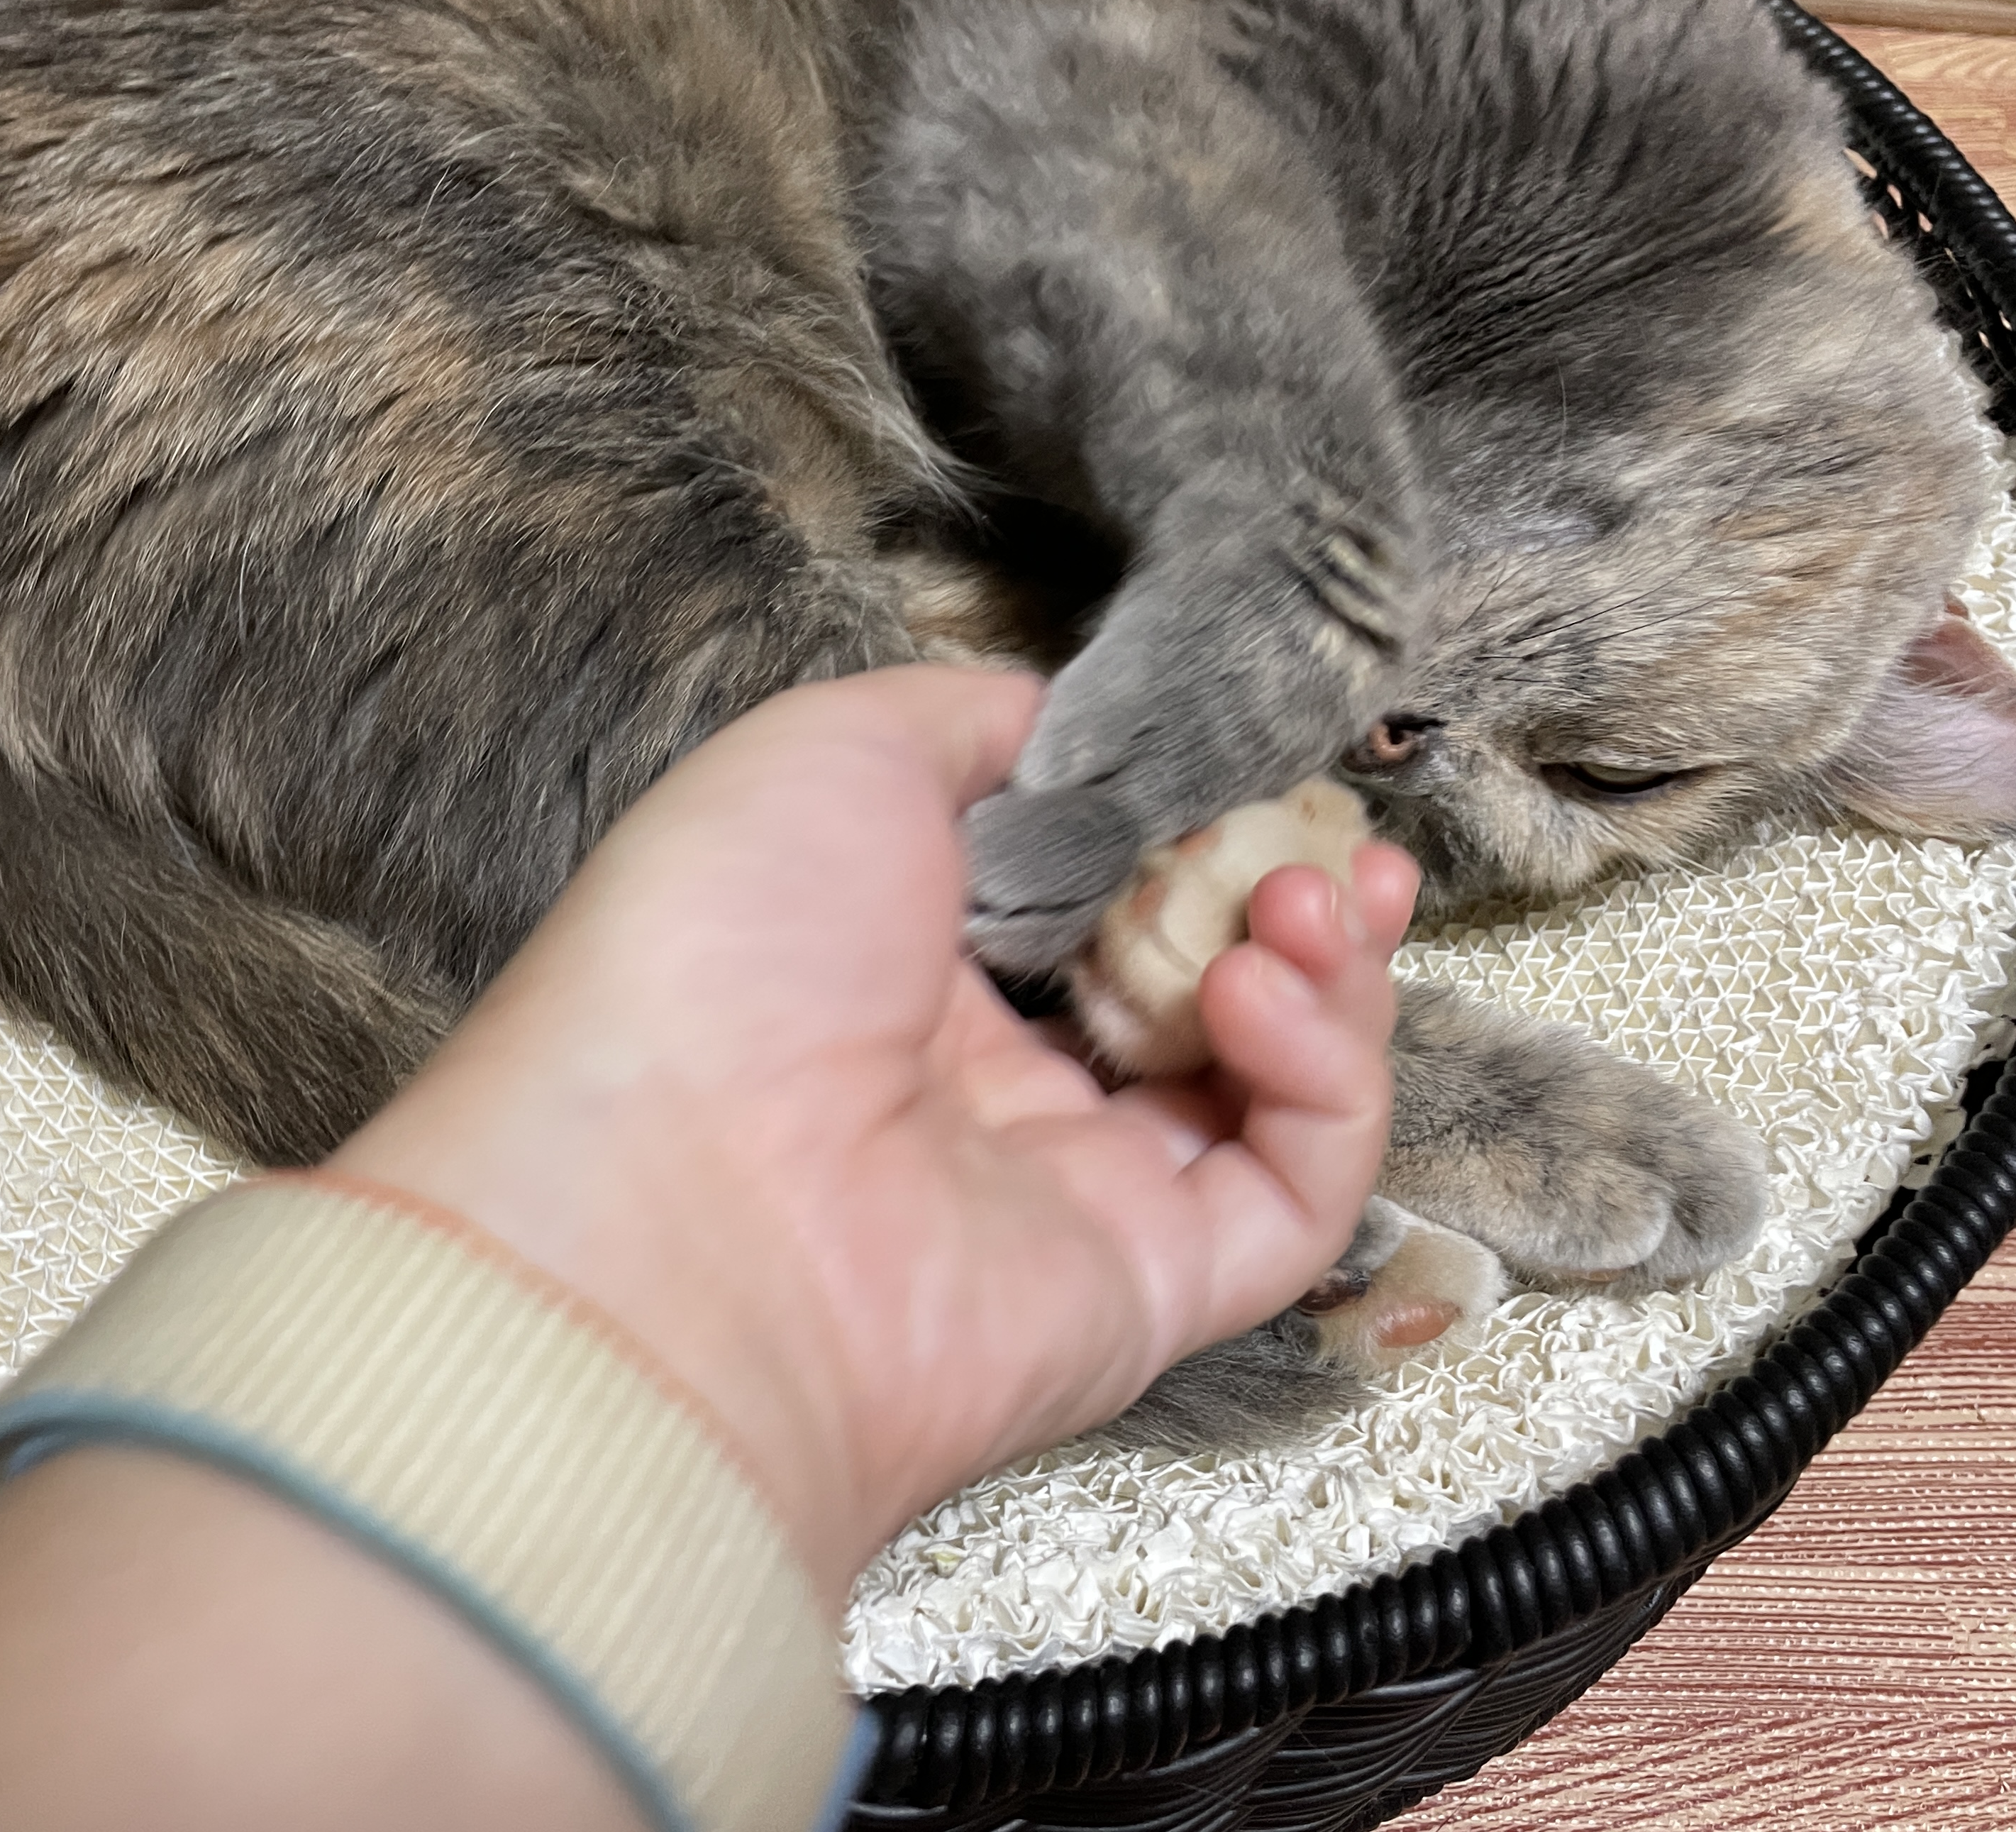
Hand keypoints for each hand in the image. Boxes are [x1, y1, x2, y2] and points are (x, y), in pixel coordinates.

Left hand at [341, 665, 1416, 1596]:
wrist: (677, 1203)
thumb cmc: (724, 949)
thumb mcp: (833, 751)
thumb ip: (980, 727)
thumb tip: (1089, 732)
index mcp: (916, 964)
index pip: (1108, 889)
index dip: (1202, 826)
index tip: (1264, 770)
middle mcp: (1002, 1083)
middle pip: (1209, 981)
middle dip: (1295, 897)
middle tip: (1338, 845)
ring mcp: (1082, 1193)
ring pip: (1273, 1086)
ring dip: (1329, 973)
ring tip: (1305, 903)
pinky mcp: (1154, 1289)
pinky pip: (1296, 1193)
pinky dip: (1324, 1082)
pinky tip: (1261, 993)